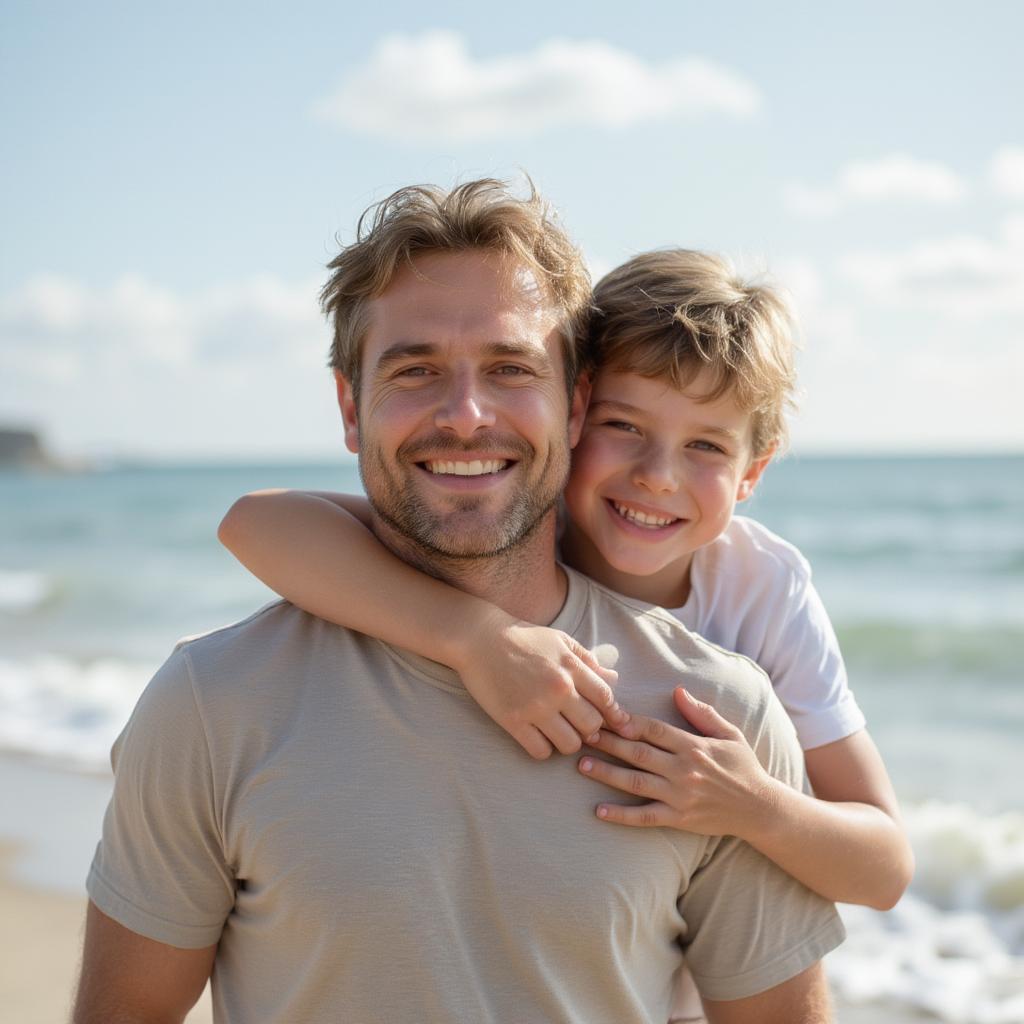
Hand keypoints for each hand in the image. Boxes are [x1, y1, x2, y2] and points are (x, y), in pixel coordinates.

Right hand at [456, 620, 627, 759]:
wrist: (479, 638)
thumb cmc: (523, 637)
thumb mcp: (560, 640)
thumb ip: (587, 660)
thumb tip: (614, 679)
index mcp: (571, 667)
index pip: (606, 700)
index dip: (611, 712)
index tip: (606, 717)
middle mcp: (558, 689)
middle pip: (592, 726)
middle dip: (589, 728)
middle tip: (577, 723)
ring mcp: (535, 707)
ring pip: (570, 745)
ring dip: (567, 741)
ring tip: (558, 731)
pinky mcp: (513, 721)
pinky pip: (541, 752)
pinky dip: (543, 748)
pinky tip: (538, 735)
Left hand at [578, 687, 777, 836]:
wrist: (760, 809)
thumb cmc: (743, 767)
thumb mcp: (729, 734)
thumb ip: (702, 713)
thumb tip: (678, 690)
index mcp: (693, 746)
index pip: (653, 729)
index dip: (627, 721)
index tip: (604, 714)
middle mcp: (683, 769)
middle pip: (638, 752)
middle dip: (608, 742)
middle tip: (583, 734)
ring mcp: (680, 796)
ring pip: (635, 782)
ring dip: (606, 773)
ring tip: (582, 765)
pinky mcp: (679, 819)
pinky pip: (645, 817)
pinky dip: (621, 815)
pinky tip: (599, 810)